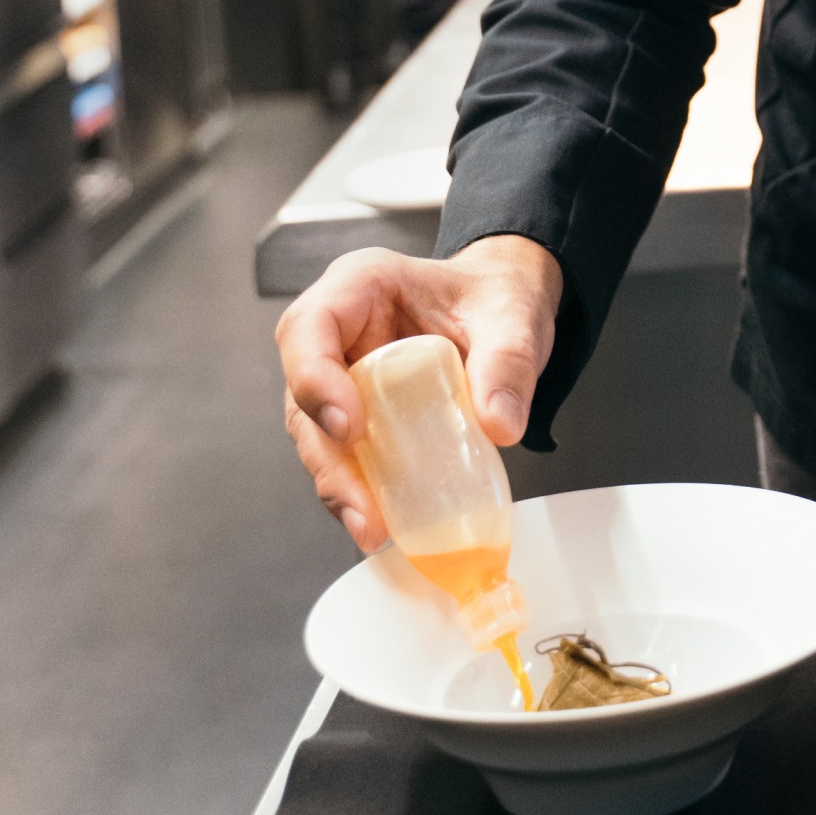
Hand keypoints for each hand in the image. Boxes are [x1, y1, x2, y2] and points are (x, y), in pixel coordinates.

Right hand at [277, 235, 561, 551]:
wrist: (504, 309)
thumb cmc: (495, 296)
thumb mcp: (512, 316)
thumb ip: (509, 361)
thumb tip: (500, 424)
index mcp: (361, 285)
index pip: (309, 328)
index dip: (315, 379)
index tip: (352, 427)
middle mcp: (339, 332)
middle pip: (303, 396)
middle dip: (328, 458)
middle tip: (363, 507)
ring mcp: (343, 375)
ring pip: (317, 435)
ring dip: (340, 485)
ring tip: (372, 529)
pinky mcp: (359, 414)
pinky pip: (347, 455)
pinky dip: (362, 490)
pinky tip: (384, 522)